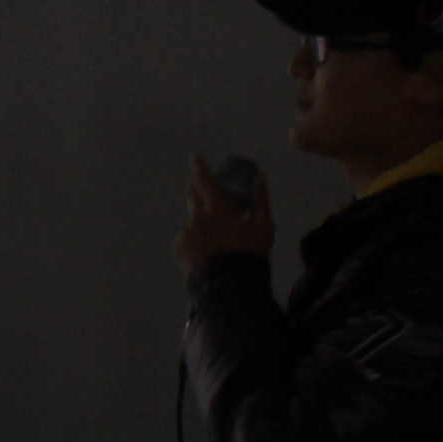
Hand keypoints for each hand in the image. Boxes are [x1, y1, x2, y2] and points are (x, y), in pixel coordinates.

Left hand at [178, 153, 272, 273]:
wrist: (229, 285)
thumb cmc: (250, 253)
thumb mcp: (264, 226)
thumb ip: (260, 199)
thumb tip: (260, 176)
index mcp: (218, 208)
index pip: (205, 180)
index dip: (200, 167)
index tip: (196, 157)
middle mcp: (198, 216)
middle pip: (193, 197)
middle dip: (198, 193)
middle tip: (208, 199)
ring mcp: (186, 232)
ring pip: (192, 222)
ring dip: (201, 224)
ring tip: (216, 242)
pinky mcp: (178, 248)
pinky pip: (186, 239)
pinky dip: (195, 242)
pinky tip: (207, 255)